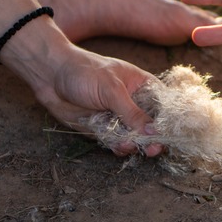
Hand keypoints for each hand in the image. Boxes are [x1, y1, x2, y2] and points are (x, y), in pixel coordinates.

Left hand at [17, 40, 163, 156]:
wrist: (50, 77)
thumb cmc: (85, 72)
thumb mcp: (112, 90)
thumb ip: (132, 112)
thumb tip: (154, 132)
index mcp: (144, 87)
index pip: (165, 106)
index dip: (170, 121)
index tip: (170, 135)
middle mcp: (135, 104)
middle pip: (153, 125)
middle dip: (154, 138)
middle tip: (154, 149)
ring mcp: (120, 117)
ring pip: (136, 137)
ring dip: (135, 144)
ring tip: (128, 146)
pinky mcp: (105, 129)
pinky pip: (118, 142)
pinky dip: (120, 147)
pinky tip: (119, 147)